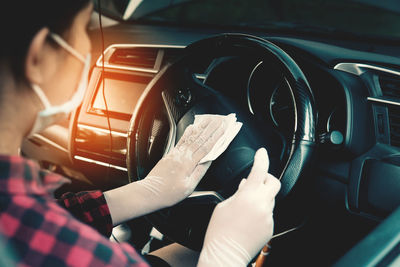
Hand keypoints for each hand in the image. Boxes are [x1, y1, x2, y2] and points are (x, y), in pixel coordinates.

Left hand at [137, 117, 225, 206]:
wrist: (150, 192)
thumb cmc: (169, 193)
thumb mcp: (189, 187)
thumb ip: (200, 172)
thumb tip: (209, 161)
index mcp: (188, 163)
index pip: (206, 147)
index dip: (216, 137)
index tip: (223, 129)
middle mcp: (182, 155)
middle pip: (200, 139)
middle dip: (210, 128)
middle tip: (219, 120)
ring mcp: (176, 153)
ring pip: (191, 138)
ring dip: (201, 128)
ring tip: (208, 120)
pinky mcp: (170, 154)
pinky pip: (181, 140)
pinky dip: (188, 133)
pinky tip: (192, 128)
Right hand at [198, 148, 280, 266]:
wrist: (226, 253)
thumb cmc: (220, 231)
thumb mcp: (223, 205)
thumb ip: (237, 193)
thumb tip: (245, 186)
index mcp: (248, 196)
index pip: (259, 170)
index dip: (262, 158)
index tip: (262, 153)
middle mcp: (262, 205)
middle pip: (274, 183)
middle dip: (266, 178)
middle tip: (256, 180)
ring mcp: (267, 217)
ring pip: (269, 199)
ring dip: (260, 197)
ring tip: (245, 206)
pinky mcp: (269, 228)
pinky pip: (267, 213)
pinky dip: (260, 211)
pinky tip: (248, 219)